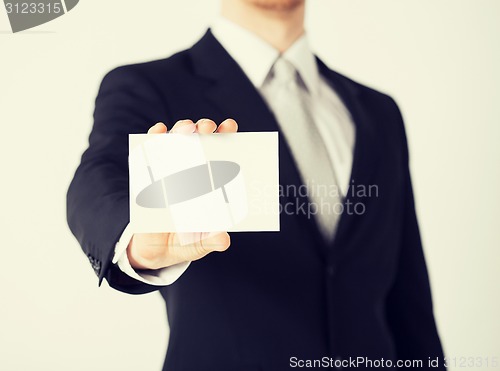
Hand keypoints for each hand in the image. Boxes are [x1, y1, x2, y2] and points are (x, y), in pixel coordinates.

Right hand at [127, 118, 237, 269]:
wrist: (153, 251)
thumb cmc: (183, 242)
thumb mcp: (198, 244)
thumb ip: (210, 240)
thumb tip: (223, 239)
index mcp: (209, 182)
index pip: (221, 154)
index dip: (226, 137)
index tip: (230, 127)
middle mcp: (191, 170)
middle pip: (200, 141)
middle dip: (205, 129)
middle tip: (207, 127)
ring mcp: (169, 169)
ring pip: (177, 141)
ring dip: (181, 130)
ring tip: (186, 128)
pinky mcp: (148, 173)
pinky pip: (150, 150)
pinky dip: (154, 138)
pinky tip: (159, 132)